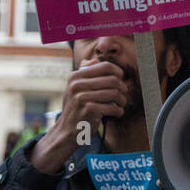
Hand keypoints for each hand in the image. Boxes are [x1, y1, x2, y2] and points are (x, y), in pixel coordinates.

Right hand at [30, 57, 126, 173]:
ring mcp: (81, 97)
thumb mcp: (76, 87)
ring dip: (122, 100)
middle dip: (122, 88)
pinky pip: (112, 107)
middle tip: (123, 95)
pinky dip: (118, 111)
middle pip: (113, 80)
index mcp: (75, 76)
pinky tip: (116, 113)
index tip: (120, 80)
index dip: (118, 72)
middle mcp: (76, 84)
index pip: (106, 66)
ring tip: (120, 104)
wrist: (66, 130)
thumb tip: (95, 59)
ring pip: (115, 93)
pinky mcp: (88, 110)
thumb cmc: (76, 107)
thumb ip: (85, 72)